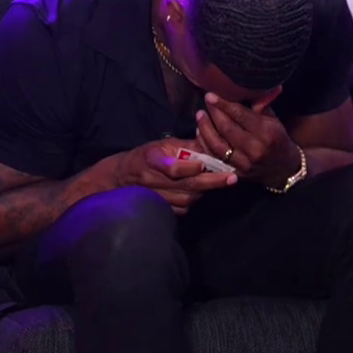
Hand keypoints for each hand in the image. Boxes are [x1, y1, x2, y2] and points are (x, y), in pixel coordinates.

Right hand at [116, 138, 238, 214]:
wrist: (120, 177)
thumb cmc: (146, 156)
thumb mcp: (163, 145)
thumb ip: (187, 146)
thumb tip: (212, 143)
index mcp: (152, 159)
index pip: (173, 168)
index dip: (190, 168)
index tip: (207, 165)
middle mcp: (151, 180)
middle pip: (186, 186)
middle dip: (212, 182)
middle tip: (232, 179)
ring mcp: (154, 197)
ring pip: (186, 199)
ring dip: (204, 191)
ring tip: (218, 182)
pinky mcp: (158, 209)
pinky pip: (181, 209)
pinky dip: (193, 202)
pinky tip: (199, 192)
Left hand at [194, 92, 300, 185]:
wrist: (284, 169)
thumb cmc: (278, 140)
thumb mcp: (274, 120)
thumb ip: (261, 104)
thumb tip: (249, 85)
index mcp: (267, 134)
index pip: (241, 115)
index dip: (224, 104)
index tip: (211, 95)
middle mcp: (255, 150)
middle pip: (227, 129)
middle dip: (214, 113)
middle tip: (207, 102)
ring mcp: (245, 164)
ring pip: (217, 146)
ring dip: (205, 129)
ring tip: (200, 115)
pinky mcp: (235, 173)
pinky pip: (215, 158)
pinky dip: (205, 145)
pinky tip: (201, 133)